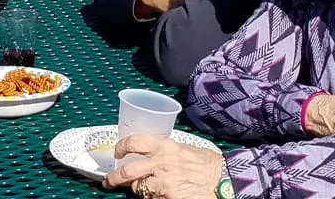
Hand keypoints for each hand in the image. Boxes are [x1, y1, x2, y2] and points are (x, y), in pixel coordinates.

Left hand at [103, 134, 222, 198]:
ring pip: (139, 189)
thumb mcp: (183, 149)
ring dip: (140, 189)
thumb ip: (164, 151)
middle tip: (109, 181)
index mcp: (164, 146)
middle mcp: (160, 164)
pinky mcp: (168, 198)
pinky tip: (163, 193)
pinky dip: (154, 197)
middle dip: (114, 178)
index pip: (134, 142)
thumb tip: (147, 154)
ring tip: (150, 187)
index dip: (121, 146)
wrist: (225, 180)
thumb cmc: (207, 164)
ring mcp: (163, 184)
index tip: (117, 152)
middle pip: (128, 172)